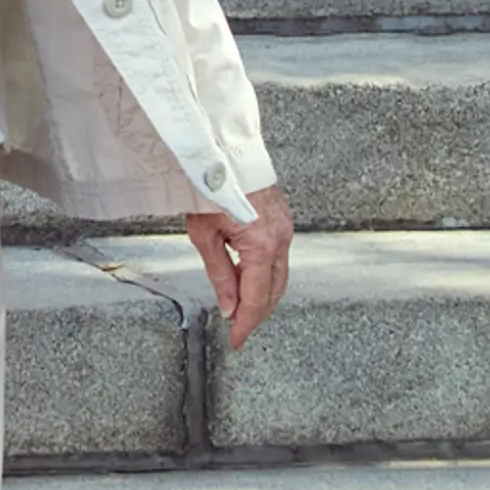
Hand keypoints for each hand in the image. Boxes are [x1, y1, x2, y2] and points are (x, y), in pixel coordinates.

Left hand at [187, 190, 293, 344]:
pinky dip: (264, 273)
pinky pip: (278, 256)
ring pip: (278, 275)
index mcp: (262, 245)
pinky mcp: (282, 219)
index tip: (237, 339)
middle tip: (239, 328)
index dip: (246, 323)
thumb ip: (220, 275)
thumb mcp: (204, 235)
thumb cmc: (209, 185)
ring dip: (261, 294)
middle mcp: (280, 238)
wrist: (222, 150)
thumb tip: (229, 307)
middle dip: (257, 313)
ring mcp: (285, 228)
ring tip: (239, 305)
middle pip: (274, 290)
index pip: (256, 298)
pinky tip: (246, 277)